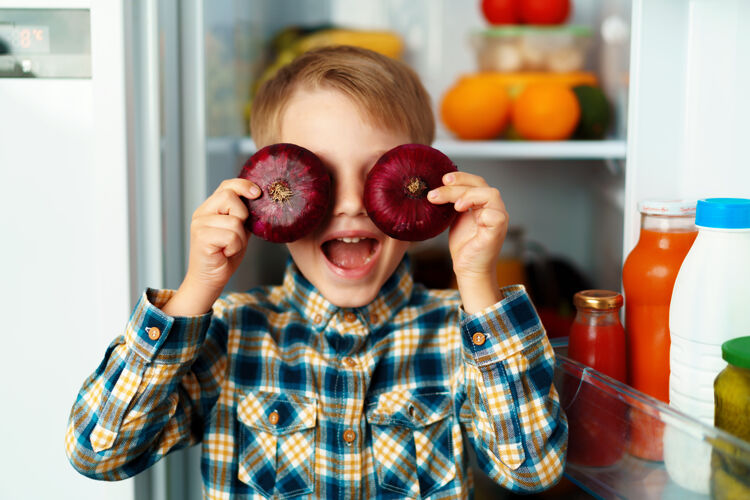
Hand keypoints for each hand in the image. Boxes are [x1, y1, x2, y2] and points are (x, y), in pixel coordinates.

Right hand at [162, 179, 258, 315]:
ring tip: (230, 247)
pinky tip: (225, 253)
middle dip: (242, 216)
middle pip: (230, 196)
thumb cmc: (225, 256)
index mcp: (210, 208)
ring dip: (240, 238)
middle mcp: (202, 213)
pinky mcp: (202, 238)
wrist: (209, 280)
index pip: (226, 185)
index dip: (243, 185)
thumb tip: (260, 200)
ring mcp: (200, 224)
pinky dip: (235, 247)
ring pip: (235, 221)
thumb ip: (244, 215)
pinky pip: (231, 236)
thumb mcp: (238, 231)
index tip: (258, 193)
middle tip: (237, 234)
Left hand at [428, 172, 507, 312]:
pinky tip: (463, 213)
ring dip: (468, 195)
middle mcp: (494, 208)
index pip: (476, 182)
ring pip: (490, 194)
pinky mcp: (498, 231)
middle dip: (458, 184)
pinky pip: (495, 214)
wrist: (468, 269)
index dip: (461, 177)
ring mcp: (498, 218)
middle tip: (437, 191)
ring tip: (453, 205)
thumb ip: (452, 203)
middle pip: (480, 185)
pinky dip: (480, 211)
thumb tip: (435, 189)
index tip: (443, 179)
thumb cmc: (464, 246)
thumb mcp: (454, 219)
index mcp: (484, 203)